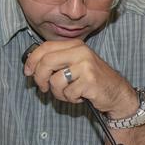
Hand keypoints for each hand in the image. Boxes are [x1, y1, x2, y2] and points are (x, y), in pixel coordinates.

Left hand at [23, 40, 138, 116]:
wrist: (117, 92)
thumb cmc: (92, 80)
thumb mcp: (75, 64)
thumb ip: (57, 61)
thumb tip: (31, 66)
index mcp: (75, 45)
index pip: (45, 47)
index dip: (32, 61)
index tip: (27, 72)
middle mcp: (81, 52)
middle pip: (46, 62)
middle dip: (39, 78)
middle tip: (43, 88)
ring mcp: (86, 65)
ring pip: (55, 80)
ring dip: (58, 93)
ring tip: (69, 93)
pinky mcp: (89, 80)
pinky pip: (68, 93)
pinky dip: (71, 99)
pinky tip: (81, 96)